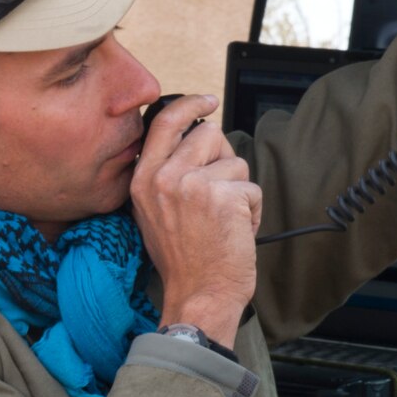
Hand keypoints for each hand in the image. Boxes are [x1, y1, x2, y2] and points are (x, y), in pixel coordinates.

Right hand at [129, 94, 259, 347]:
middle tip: (218, 193)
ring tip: (224, 221)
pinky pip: (252, 189)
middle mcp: (164, 177)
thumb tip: (196, 141)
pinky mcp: (224, 197)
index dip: (190, 105)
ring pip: (236, 162)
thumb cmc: (182, 260)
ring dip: (239, 191)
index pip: (165, 123)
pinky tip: (235, 232)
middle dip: (223, 160)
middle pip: (209, 134)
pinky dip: (252, 212)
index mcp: (144, 180)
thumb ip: (166, 175)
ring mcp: (193, 185)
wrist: (198, 295)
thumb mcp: (153, 213)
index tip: (208, 100)